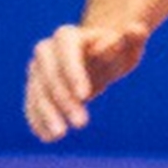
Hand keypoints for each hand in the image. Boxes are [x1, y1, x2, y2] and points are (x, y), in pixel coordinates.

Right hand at [23, 22, 150, 140]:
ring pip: (37, 91)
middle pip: (49, 73)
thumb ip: (131, 39)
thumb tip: (136, 29)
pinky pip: (31, 103)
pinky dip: (37, 120)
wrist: (97, 58)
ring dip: (46, 113)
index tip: (85, 96)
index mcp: (68, 36)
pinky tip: (47, 137)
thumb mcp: (127, 47)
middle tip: (82, 123)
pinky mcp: (34, 87)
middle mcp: (46, 50)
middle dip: (63, 99)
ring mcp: (37, 69)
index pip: (66, 51)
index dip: (73, 72)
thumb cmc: (115, 51)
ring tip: (60, 135)